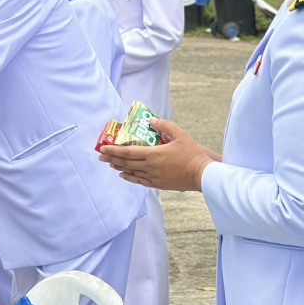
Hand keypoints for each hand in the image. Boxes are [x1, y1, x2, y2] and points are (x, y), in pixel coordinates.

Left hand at [99, 118, 215, 192]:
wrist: (202, 174)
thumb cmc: (192, 154)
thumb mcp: (180, 134)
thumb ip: (165, 125)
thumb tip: (151, 120)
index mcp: (154, 154)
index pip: (128, 152)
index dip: (114, 150)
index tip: (103, 148)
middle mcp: (150, 166)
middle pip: (126, 162)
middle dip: (112, 158)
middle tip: (101, 156)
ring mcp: (153, 177)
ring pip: (131, 172)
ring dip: (119, 167)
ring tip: (109, 163)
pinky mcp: (158, 184)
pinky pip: (139, 181)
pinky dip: (129, 178)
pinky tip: (123, 175)